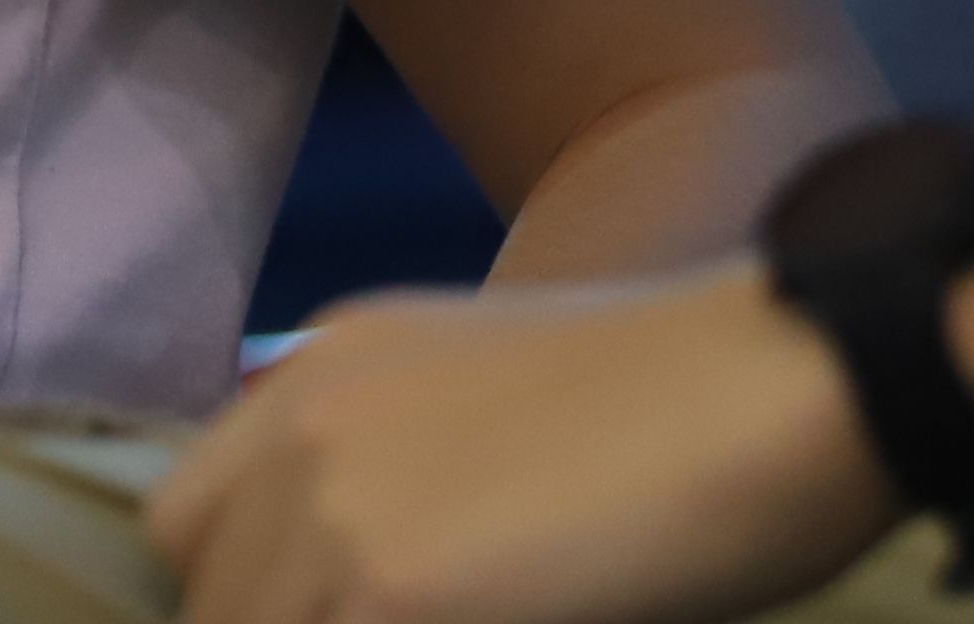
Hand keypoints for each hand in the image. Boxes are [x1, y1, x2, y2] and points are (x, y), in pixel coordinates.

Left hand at [147, 271, 897, 623]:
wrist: (782, 385)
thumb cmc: (688, 413)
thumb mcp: (491, 415)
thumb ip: (395, 487)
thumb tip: (366, 592)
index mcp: (319, 375)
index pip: (192, 532)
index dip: (248, 608)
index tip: (324, 623)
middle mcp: (300, 426)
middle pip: (211, 604)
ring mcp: (329, 508)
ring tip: (487, 622)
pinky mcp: (383, 592)